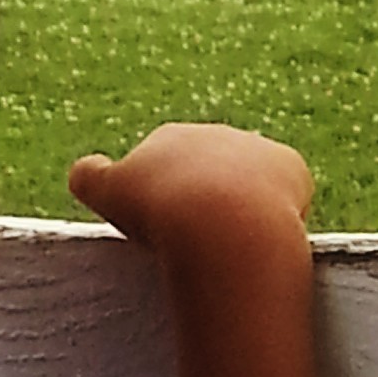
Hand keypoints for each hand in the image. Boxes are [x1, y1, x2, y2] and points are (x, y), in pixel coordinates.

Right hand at [69, 122, 312, 255]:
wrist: (223, 221)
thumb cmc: (160, 212)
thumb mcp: (107, 194)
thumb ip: (90, 177)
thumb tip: (86, 169)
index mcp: (169, 137)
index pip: (164, 168)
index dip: (166, 202)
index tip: (169, 230)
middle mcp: (214, 133)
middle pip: (210, 172)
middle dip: (208, 201)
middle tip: (205, 242)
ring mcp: (255, 148)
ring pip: (252, 180)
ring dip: (246, 207)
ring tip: (239, 243)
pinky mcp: (291, 165)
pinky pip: (289, 189)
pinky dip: (280, 211)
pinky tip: (269, 235)